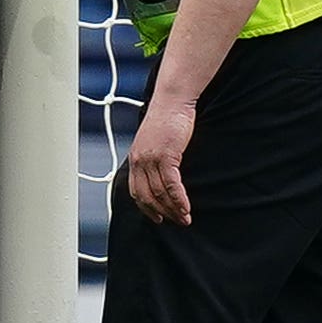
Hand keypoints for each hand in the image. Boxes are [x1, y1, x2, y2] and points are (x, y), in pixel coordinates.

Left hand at [125, 96, 195, 225]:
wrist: (172, 101)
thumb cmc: (167, 118)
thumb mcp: (155, 142)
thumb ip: (154, 159)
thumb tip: (163, 175)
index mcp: (135, 159)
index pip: (135, 190)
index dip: (146, 207)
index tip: (157, 217)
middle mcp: (139, 161)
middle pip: (146, 196)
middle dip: (162, 212)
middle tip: (176, 221)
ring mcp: (150, 159)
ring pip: (159, 193)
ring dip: (173, 209)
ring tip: (185, 218)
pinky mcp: (165, 156)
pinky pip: (171, 185)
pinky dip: (179, 199)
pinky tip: (186, 207)